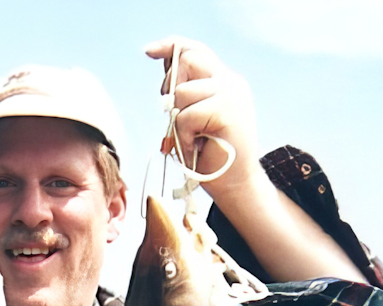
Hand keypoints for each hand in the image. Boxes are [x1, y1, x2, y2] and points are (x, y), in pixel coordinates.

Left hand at [145, 37, 267, 207]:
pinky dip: (184, 135)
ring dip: (178, 121)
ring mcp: (231, 93)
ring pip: (182, 92)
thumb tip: (165, 78)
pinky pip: (186, 115)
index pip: (194, 51)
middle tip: (175, 116)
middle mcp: (229, 81)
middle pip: (188, 59)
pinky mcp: (228, 109)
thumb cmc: (209, 156)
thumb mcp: (191, 121)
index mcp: (222, 80)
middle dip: (170, 86)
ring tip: (192, 139)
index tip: (148, 51)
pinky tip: (196, 147)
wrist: (234, 183)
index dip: (170, 46)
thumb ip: (181, 98)